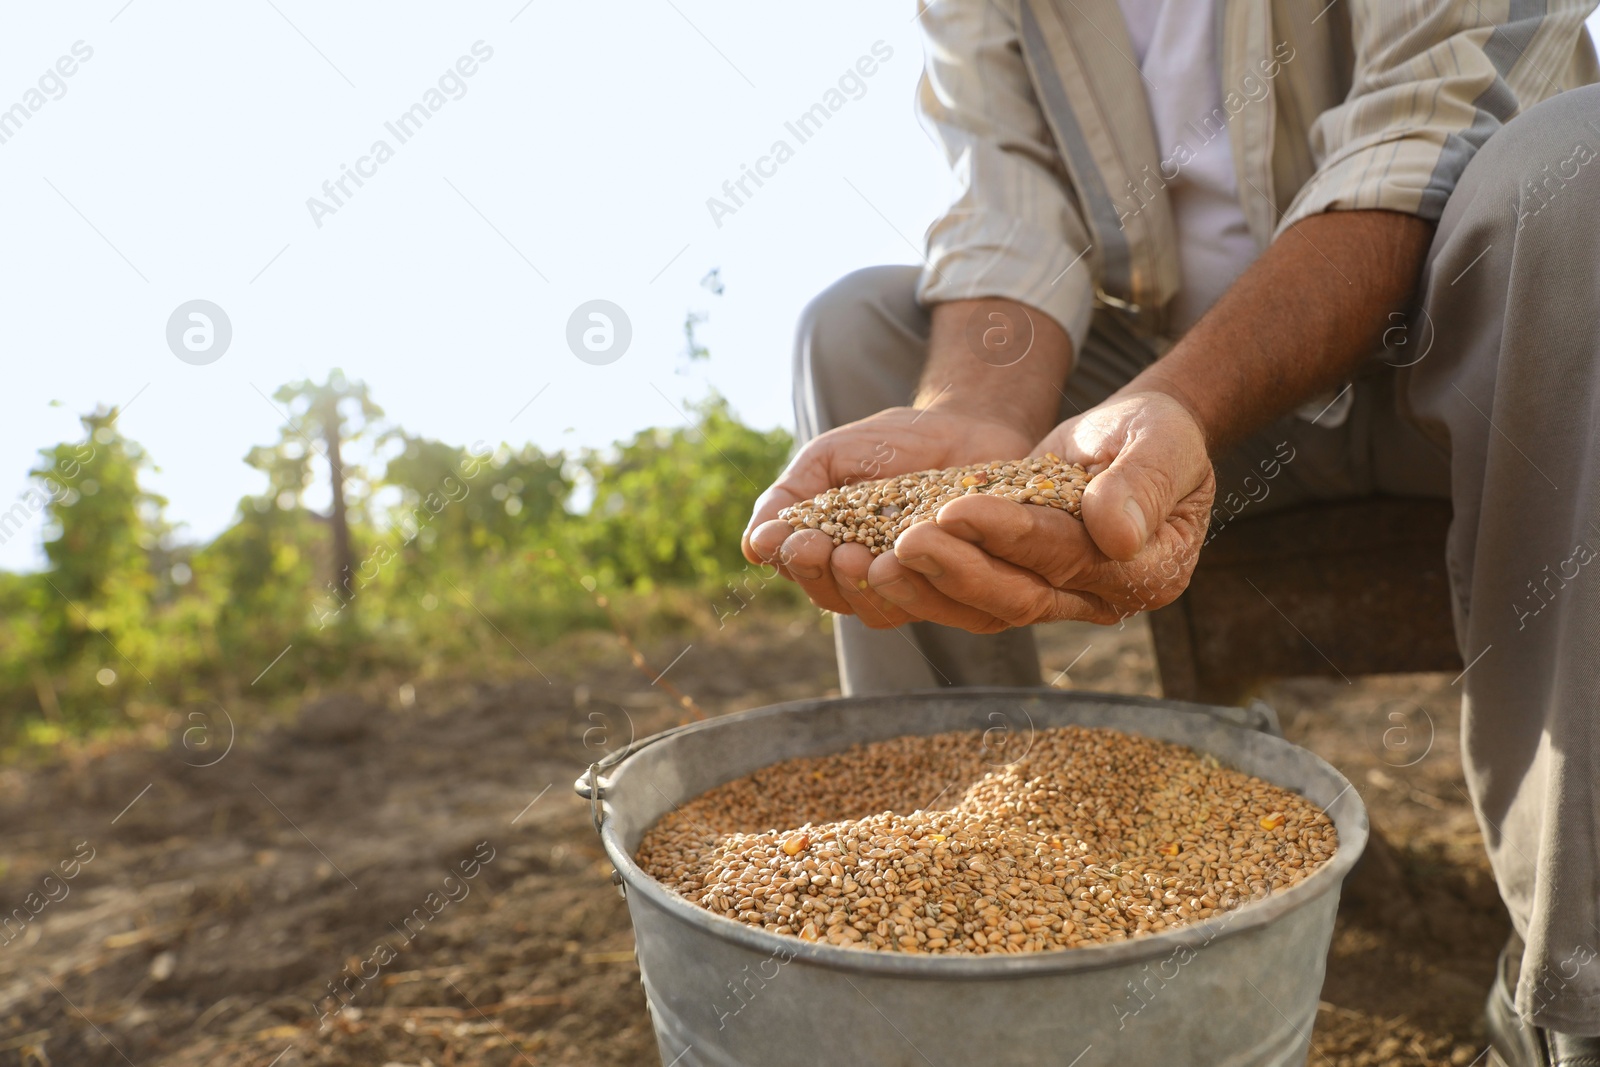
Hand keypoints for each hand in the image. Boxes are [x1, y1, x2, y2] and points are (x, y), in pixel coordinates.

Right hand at [742, 404, 1033, 624]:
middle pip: (832, 597)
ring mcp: (911, 585)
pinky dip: (916, 583)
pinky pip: (932, 602)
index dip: (790, 559)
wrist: (968, 427)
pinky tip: (907, 558)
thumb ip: (790, 497)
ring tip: (858, 556)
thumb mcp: (830, 458)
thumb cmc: (894, 442)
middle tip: (817, 546)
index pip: (798, 570)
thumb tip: (752, 547)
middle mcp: (866, 578)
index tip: (787, 538)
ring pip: (876, 610)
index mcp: (829, 549)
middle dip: (820, 573)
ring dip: (862, 588)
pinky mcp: (955, 587)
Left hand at [863, 391, 1214, 627]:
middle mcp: (1101, 599)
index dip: (1011, 536)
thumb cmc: (1157, 433)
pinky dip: (923, 584)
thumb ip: (1143, 482)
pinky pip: (968, 595)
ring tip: (874, 563)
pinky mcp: (1020, 584)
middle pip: (1019, 596)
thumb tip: (1115, 532)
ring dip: (928, 587)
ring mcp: (1058, 598)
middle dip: (957, 570)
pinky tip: (877, 565)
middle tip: (903, 542)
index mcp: (1148, 572)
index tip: (957, 509)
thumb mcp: (1162, 440)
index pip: (1067, 557)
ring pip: (985, 608)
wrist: (1136, 438)